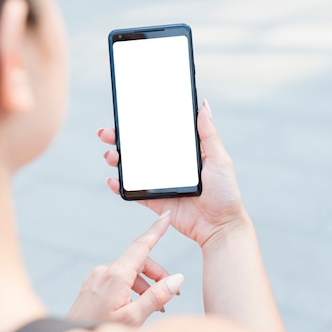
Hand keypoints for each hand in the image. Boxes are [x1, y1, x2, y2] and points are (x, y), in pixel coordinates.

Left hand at [66, 213, 183, 325]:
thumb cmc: (99, 329)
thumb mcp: (134, 318)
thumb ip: (156, 297)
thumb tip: (176, 279)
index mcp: (115, 275)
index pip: (141, 245)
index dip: (156, 230)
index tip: (165, 217)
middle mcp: (104, 271)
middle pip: (138, 262)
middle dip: (156, 275)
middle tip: (170, 294)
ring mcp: (96, 277)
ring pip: (128, 272)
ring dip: (145, 285)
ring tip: (154, 307)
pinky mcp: (92, 285)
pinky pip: (117, 279)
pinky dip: (131, 288)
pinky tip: (136, 305)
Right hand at [98, 99, 245, 247]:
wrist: (220, 227)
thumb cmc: (225, 193)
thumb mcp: (219, 159)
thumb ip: (208, 134)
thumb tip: (202, 105)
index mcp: (181, 152)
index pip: (156, 133)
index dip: (139, 124)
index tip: (124, 114)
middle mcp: (167, 165)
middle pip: (138, 148)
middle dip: (118, 139)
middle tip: (106, 133)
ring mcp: (159, 183)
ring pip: (131, 168)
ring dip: (116, 159)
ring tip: (110, 156)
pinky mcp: (154, 201)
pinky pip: (132, 192)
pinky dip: (119, 186)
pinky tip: (112, 180)